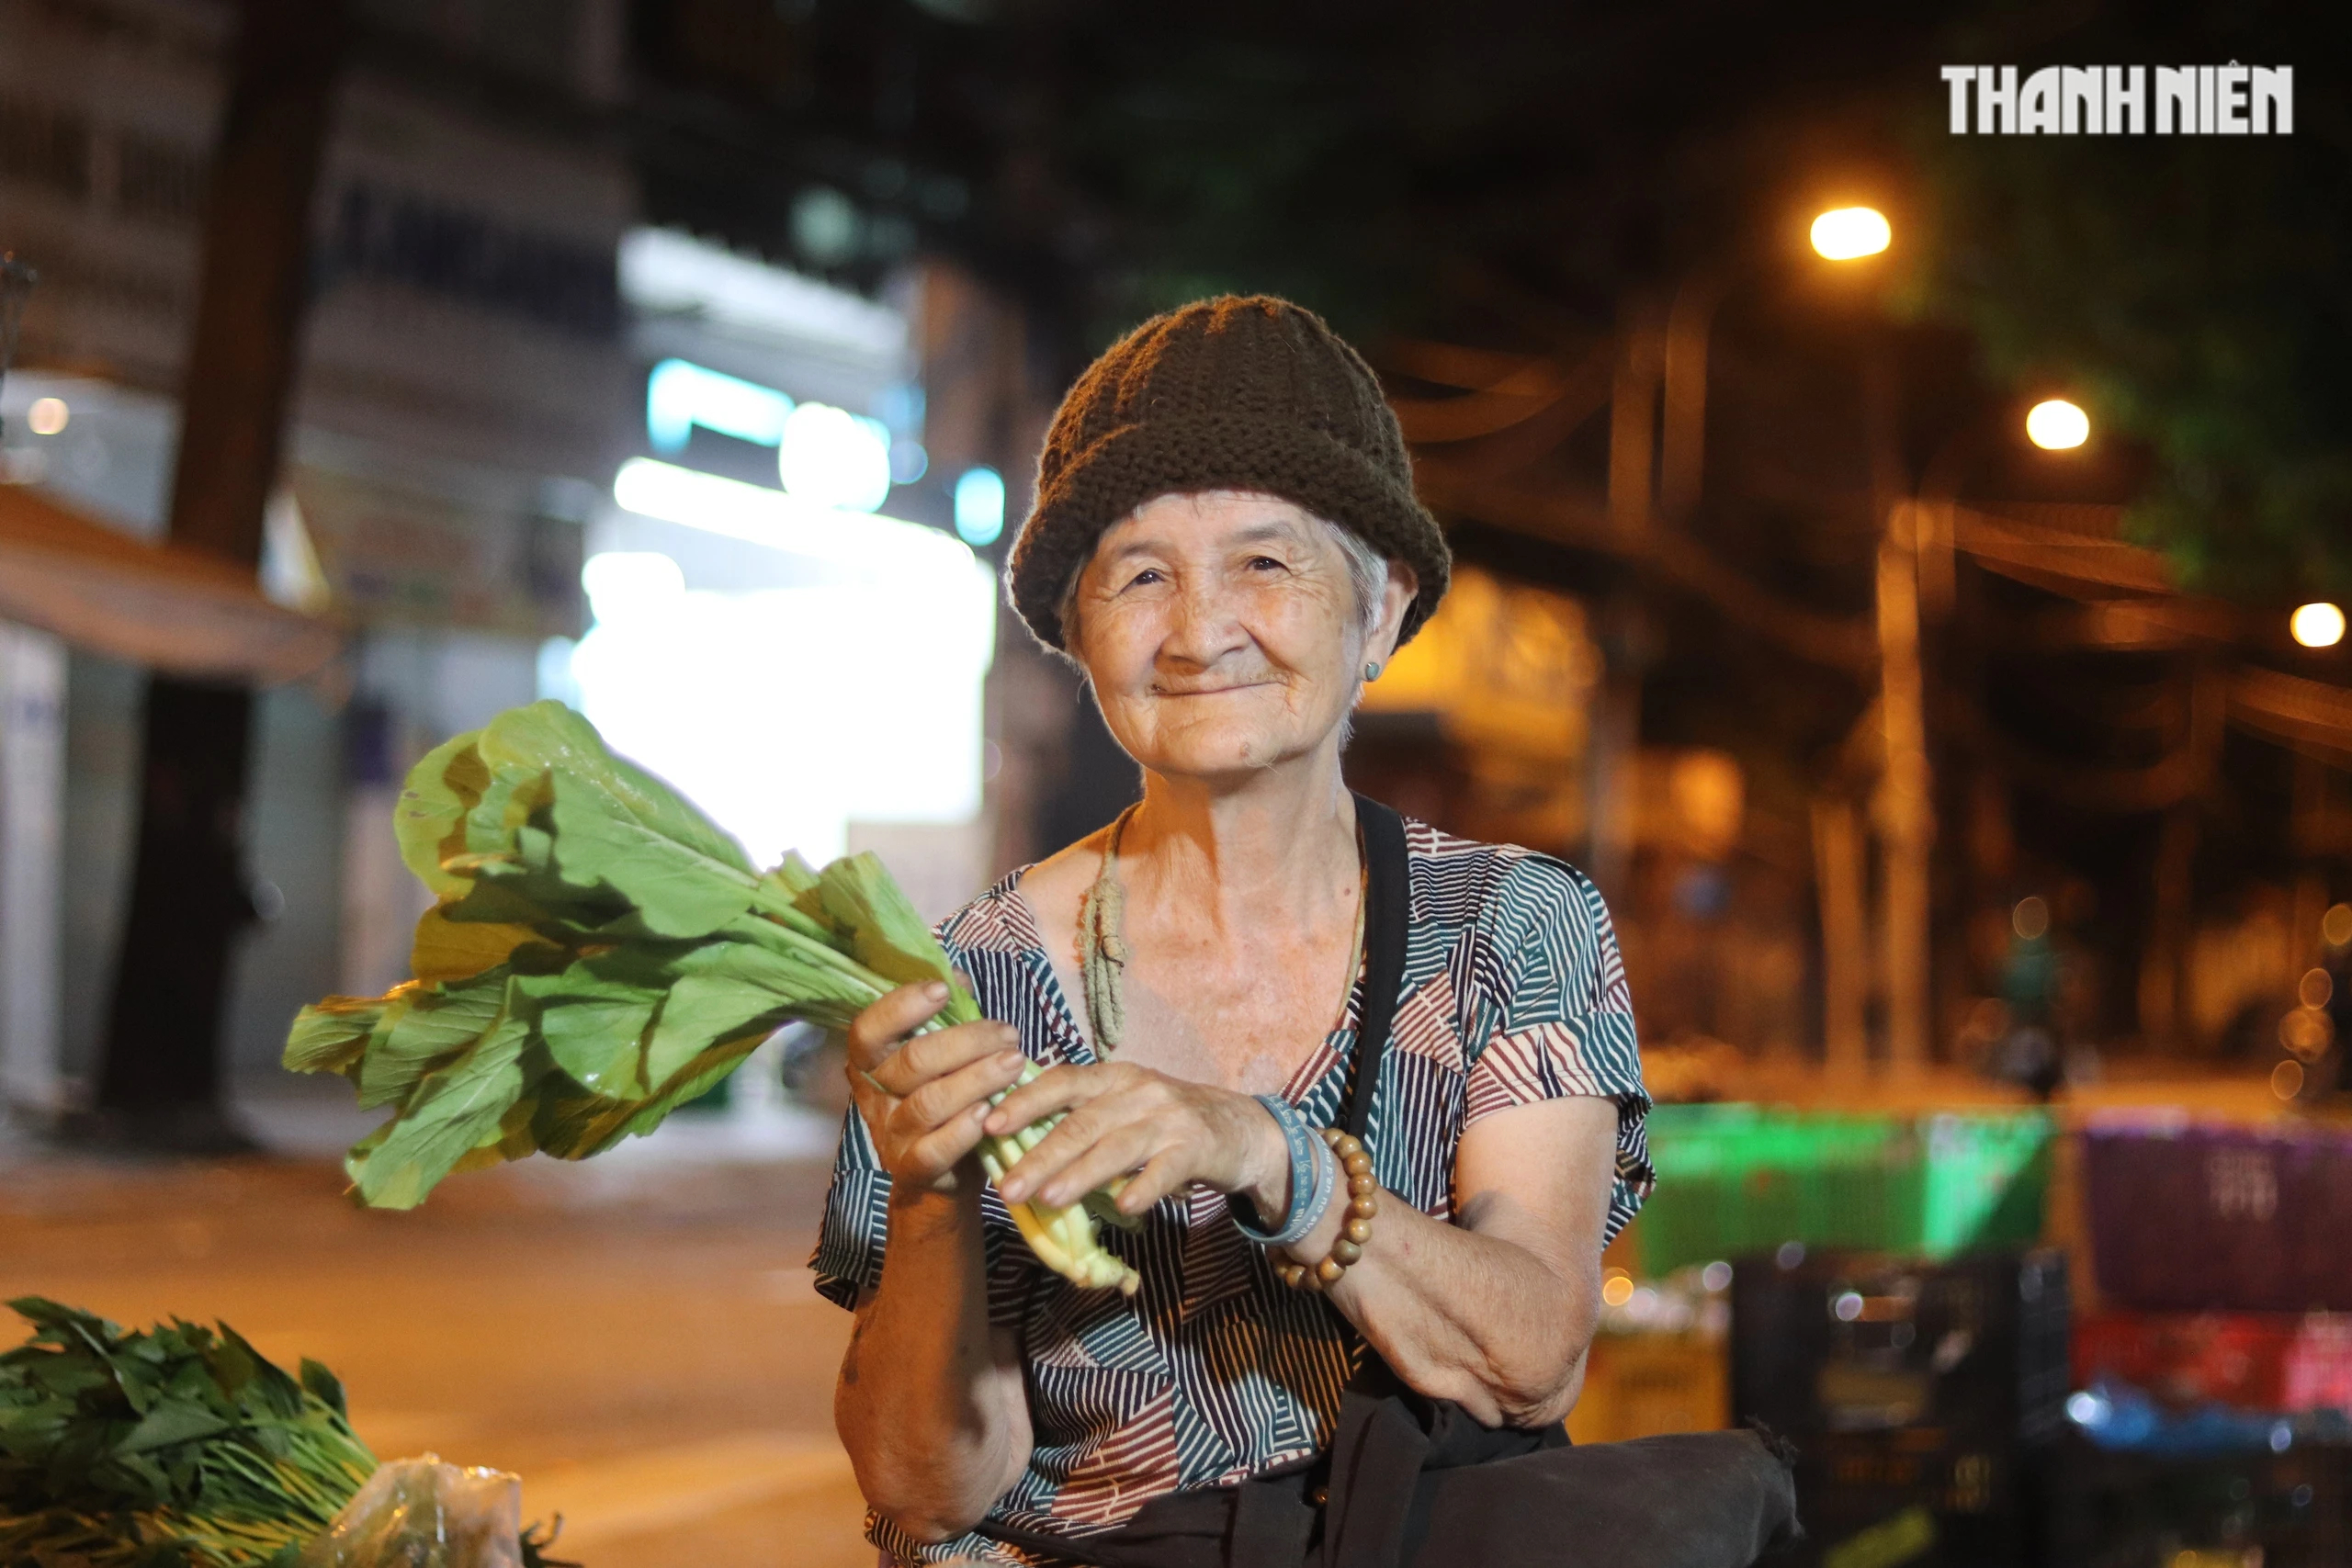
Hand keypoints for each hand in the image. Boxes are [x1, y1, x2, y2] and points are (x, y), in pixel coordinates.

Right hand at [846, 981, 1030, 1194]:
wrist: (941, 1176)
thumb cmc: (946, 1101)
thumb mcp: (943, 1058)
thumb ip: (947, 1018)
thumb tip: (958, 977)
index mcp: (872, 1063)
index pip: (868, 1030)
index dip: (901, 1006)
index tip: (942, 990)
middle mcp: (875, 1098)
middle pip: (912, 1061)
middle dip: (965, 1041)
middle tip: (1008, 1033)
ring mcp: (891, 1136)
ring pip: (929, 1102)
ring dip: (977, 1079)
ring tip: (1014, 1063)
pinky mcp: (913, 1169)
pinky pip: (935, 1149)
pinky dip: (964, 1130)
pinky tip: (990, 1112)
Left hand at [981, 1062, 1289, 1220]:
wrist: (1239, 1128)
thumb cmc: (1165, 1120)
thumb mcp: (1123, 1105)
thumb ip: (1081, 1117)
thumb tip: (1016, 1144)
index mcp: (1112, 1077)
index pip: (1061, 1082)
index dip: (1025, 1102)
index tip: (989, 1124)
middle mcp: (1137, 1091)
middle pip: (1082, 1124)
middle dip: (1040, 1156)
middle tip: (1007, 1187)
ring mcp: (1168, 1118)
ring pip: (1116, 1147)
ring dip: (1080, 1174)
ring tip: (1048, 1199)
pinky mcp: (1197, 1147)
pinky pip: (1166, 1169)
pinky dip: (1144, 1187)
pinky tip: (1123, 1207)